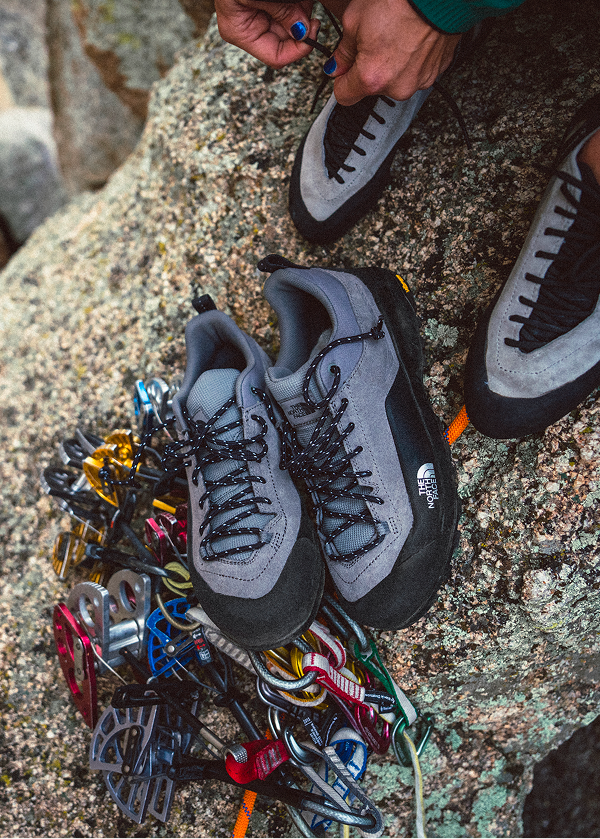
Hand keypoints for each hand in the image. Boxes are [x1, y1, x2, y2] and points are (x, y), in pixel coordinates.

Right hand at [215, 0, 320, 67]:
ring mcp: (259, 16)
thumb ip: (281, 12)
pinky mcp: (267, 5)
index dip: (297, 50)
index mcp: (241, 33)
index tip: (312, 33)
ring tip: (303, 1)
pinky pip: (289, 11)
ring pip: (290, 25)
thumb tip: (303, 32)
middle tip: (310, 10)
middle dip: (301, 26)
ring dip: (302, 13)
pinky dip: (298, 4)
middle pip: (286, 41)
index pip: (276, 57)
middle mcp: (250, 28)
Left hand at [325, 0, 460, 104]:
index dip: (341, 80)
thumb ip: (343, 51)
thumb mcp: (355, 19)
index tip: (343, 70)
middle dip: (369, 68)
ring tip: (396, 36)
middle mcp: (396, 87)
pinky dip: (411, 60)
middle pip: (372, 87)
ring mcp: (418, 82)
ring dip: (392, 64)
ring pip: (395, 80)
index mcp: (371, 78)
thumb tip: (337, 65)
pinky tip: (412, 39)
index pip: (344, 96)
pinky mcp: (436, 72)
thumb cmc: (401, 1)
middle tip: (374, 40)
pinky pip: (415, 72)